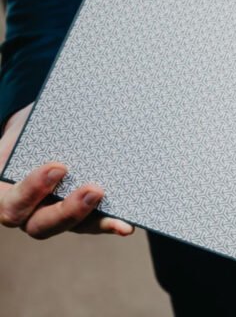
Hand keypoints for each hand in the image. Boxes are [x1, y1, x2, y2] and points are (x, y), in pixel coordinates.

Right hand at [0, 104, 132, 237]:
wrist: (40, 133)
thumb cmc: (31, 129)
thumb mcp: (27, 127)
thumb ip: (34, 129)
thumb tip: (65, 106)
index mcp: (5, 191)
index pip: (12, 203)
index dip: (33, 189)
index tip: (59, 167)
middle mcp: (26, 211)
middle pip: (41, 225)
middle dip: (68, 210)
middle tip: (94, 190)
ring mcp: (53, 215)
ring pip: (70, 228)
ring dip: (94, 220)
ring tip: (118, 216)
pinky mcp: (78, 215)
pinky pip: (92, 224)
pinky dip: (109, 224)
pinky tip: (126, 226)